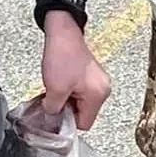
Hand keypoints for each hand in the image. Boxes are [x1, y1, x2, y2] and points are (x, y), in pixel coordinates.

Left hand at [38, 12, 110, 129]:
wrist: (63, 32)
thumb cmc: (63, 56)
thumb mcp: (54, 89)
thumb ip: (54, 109)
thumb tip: (52, 117)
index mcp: (98, 95)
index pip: (84, 124)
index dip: (67, 121)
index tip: (56, 112)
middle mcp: (103, 90)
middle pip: (84, 113)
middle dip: (67, 109)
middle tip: (54, 98)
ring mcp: (98, 82)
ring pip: (80, 102)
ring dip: (67, 99)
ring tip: (56, 87)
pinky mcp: (92, 75)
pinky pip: (80, 91)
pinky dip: (69, 90)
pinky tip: (61, 81)